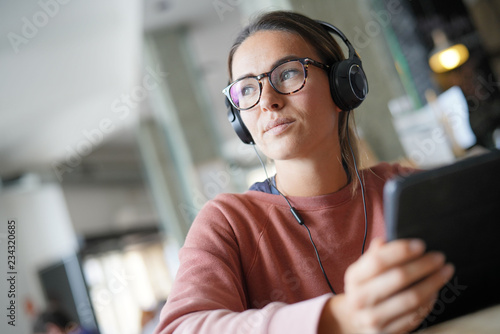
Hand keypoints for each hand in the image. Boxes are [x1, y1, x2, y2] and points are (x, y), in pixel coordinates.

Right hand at [319, 238, 454, 333]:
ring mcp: (374, 318)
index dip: (401, 251)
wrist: (353, 321)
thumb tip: (384, 241)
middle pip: (399, 277)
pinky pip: (415, 316)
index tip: (420, 244)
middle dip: (424, 265)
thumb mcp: (361, 271)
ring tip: (445, 272)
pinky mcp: (387, 333)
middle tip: (439, 257)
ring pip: (412, 298)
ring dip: (433, 283)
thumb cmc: (364, 289)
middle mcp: (361, 299)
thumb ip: (372, 256)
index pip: (378, 261)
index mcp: (354, 278)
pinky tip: (436, 291)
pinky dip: (429, 302)